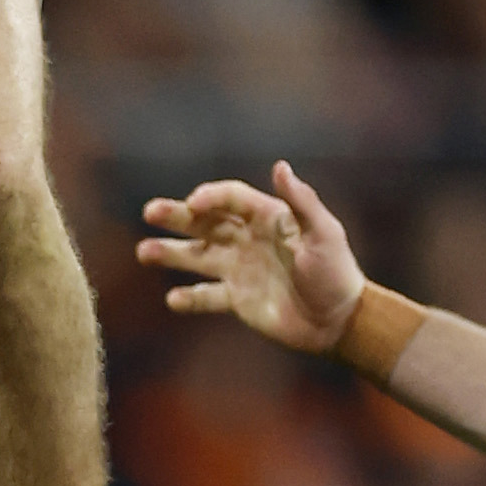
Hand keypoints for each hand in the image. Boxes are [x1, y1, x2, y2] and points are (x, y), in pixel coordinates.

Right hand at [136, 161, 366, 354]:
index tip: (193, 204)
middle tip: (150, 212)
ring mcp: (239, 270)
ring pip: (197, 257)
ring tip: (145, 252)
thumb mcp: (323, 233)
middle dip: (176, 216)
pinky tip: (172, 299)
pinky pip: (207, 296)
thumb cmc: (336, 271)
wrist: (339, 320)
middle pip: (204, 222)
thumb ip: (301, 202)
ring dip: (171, 254)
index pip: (230, 198)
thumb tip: (280, 166)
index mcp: (267, 217)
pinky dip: (189, 298)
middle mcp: (247, 239)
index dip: (210, 197)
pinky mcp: (238, 300)